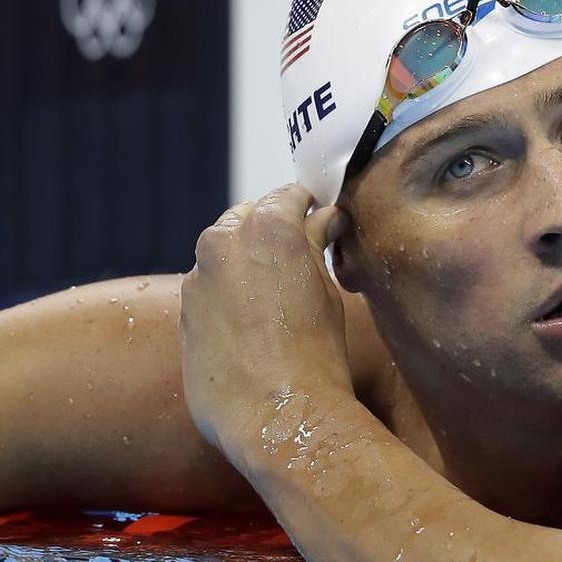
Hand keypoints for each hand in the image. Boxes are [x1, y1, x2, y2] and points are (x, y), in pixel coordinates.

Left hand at [179, 184, 351, 458]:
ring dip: (247, 264)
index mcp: (266, 227)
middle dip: (271, 230)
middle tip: (301, 257)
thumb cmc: (315, 352)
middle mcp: (221, 244)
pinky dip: (229, 296)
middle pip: (247, 219)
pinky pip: (209, 292)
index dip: (308, 206)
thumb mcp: (328, 289)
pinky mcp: (182, 316)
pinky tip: (255, 327)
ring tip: (278, 298)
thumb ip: (316, 244)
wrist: (277, 415)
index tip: (321, 219)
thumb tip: (322, 219)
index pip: (287, 196)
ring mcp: (196, 280)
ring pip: (223, 256)